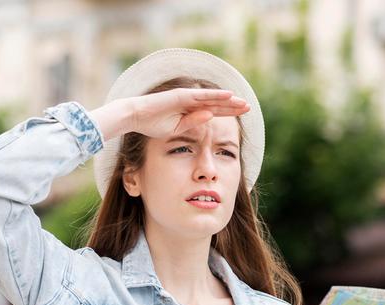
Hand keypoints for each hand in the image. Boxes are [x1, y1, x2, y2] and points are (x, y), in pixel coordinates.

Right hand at [129, 87, 249, 138]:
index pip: (213, 111)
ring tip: (243, 102)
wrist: (135, 117)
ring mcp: (186, 97)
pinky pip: (202, 96)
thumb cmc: (152, 124)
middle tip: (249, 107)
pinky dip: (215, 96)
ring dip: (229, 100)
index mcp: (190, 111)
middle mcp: (191, 102)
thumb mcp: (177, 128)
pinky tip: (229, 95)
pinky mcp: (181, 96)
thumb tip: (210, 118)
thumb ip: (193, 123)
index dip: (228, 112)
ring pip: (212, 99)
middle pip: (216, 104)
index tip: (242, 115)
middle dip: (233, 106)